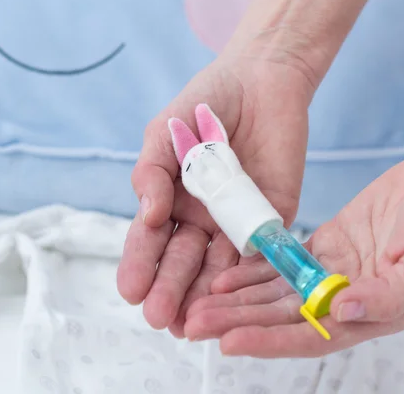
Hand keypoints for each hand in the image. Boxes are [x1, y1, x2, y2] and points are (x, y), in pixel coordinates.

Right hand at [116, 52, 313, 336]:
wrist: (261, 81)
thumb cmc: (204, 105)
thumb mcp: (165, 134)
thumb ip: (152, 172)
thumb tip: (146, 214)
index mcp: (170, 202)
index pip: (151, 241)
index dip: (140, 265)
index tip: (131, 291)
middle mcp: (201, 219)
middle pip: (183, 261)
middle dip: (170, 288)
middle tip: (159, 317)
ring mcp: (236, 222)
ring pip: (219, 266)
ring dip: (205, 296)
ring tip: (191, 322)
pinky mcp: (272, 218)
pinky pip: (260, 251)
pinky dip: (248, 275)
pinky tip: (234, 296)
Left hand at [184, 137, 403, 355]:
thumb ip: (388, 295)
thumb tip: (342, 311)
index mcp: (372, 310)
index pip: (311, 335)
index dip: (269, 341)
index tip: (229, 341)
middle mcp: (346, 298)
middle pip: (282, 318)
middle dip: (238, 322)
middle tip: (195, 323)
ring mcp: (332, 272)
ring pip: (276, 293)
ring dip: (237, 300)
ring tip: (200, 303)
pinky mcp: (324, 246)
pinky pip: (282, 263)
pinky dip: (254, 270)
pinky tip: (226, 275)